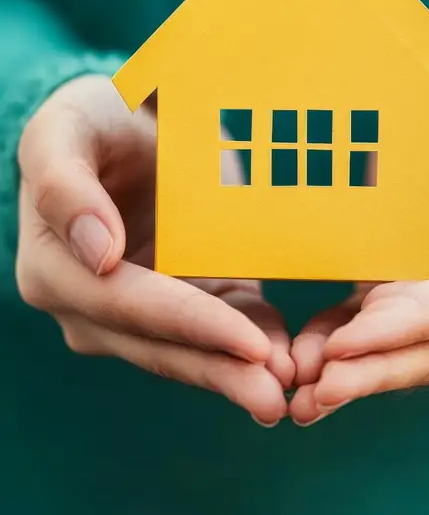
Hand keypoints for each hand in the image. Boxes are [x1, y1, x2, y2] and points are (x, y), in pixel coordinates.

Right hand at [16, 75, 293, 425]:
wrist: (123, 123)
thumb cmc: (92, 119)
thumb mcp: (64, 130)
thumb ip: (64, 184)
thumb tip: (101, 258)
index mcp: (53, 269)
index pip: (127, 304)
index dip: (190, 325)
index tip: (247, 341)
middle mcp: (87, 307)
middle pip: (159, 345)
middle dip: (219, 371)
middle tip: (275, 396)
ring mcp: (134, 314)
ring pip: (189, 353)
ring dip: (237, 375)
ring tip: (288, 391)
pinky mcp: (180, 306)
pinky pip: (216, 335)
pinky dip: (252, 347)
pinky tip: (289, 360)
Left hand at [290, 78, 428, 424]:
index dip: (410, 328)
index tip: (354, 338)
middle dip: (373, 371)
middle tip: (316, 389)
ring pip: (400, 358)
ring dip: (351, 379)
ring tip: (300, 398)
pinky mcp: (405, 310)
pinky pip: (369, 339)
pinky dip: (333, 352)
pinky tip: (296, 367)